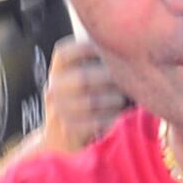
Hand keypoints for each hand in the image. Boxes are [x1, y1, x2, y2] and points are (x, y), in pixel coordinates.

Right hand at [29, 38, 128, 159]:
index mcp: (56, 71)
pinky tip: (119, 117)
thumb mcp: (79, 80)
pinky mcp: (68, 130)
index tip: (109, 51)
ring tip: (123, 100)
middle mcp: (53, 89)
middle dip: (109, 78)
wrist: (60, 139)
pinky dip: (111, 118)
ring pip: (91, 101)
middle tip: (128, 80)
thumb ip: (94, 63)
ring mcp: (58, 111)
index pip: (63, 52)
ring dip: (113, 100)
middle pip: (82, 77)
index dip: (86, 48)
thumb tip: (124, 43)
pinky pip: (95, 122)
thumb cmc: (81, 102)